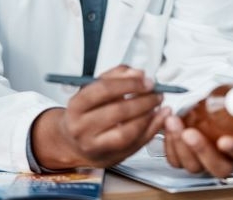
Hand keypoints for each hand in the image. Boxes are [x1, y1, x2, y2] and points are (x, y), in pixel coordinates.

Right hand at [31, 65, 169, 168]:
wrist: (74, 143)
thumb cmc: (87, 112)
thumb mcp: (94, 89)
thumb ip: (116, 76)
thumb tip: (138, 74)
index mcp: (76, 106)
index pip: (104, 90)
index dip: (129, 83)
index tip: (146, 80)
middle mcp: (81, 127)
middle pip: (118, 111)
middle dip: (143, 100)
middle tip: (156, 93)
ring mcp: (94, 146)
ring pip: (127, 132)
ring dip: (148, 117)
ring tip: (157, 106)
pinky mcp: (109, 158)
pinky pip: (135, 144)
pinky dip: (151, 130)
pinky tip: (157, 119)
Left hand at [163, 114, 232, 177]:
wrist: (211, 114)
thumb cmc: (224, 110)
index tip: (224, 141)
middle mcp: (224, 160)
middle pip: (216, 167)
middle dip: (201, 149)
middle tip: (189, 133)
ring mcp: (204, 163)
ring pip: (193, 165)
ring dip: (179, 144)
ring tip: (173, 122)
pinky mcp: (185, 161)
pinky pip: (176, 161)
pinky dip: (169, 144)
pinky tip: (167, 126)